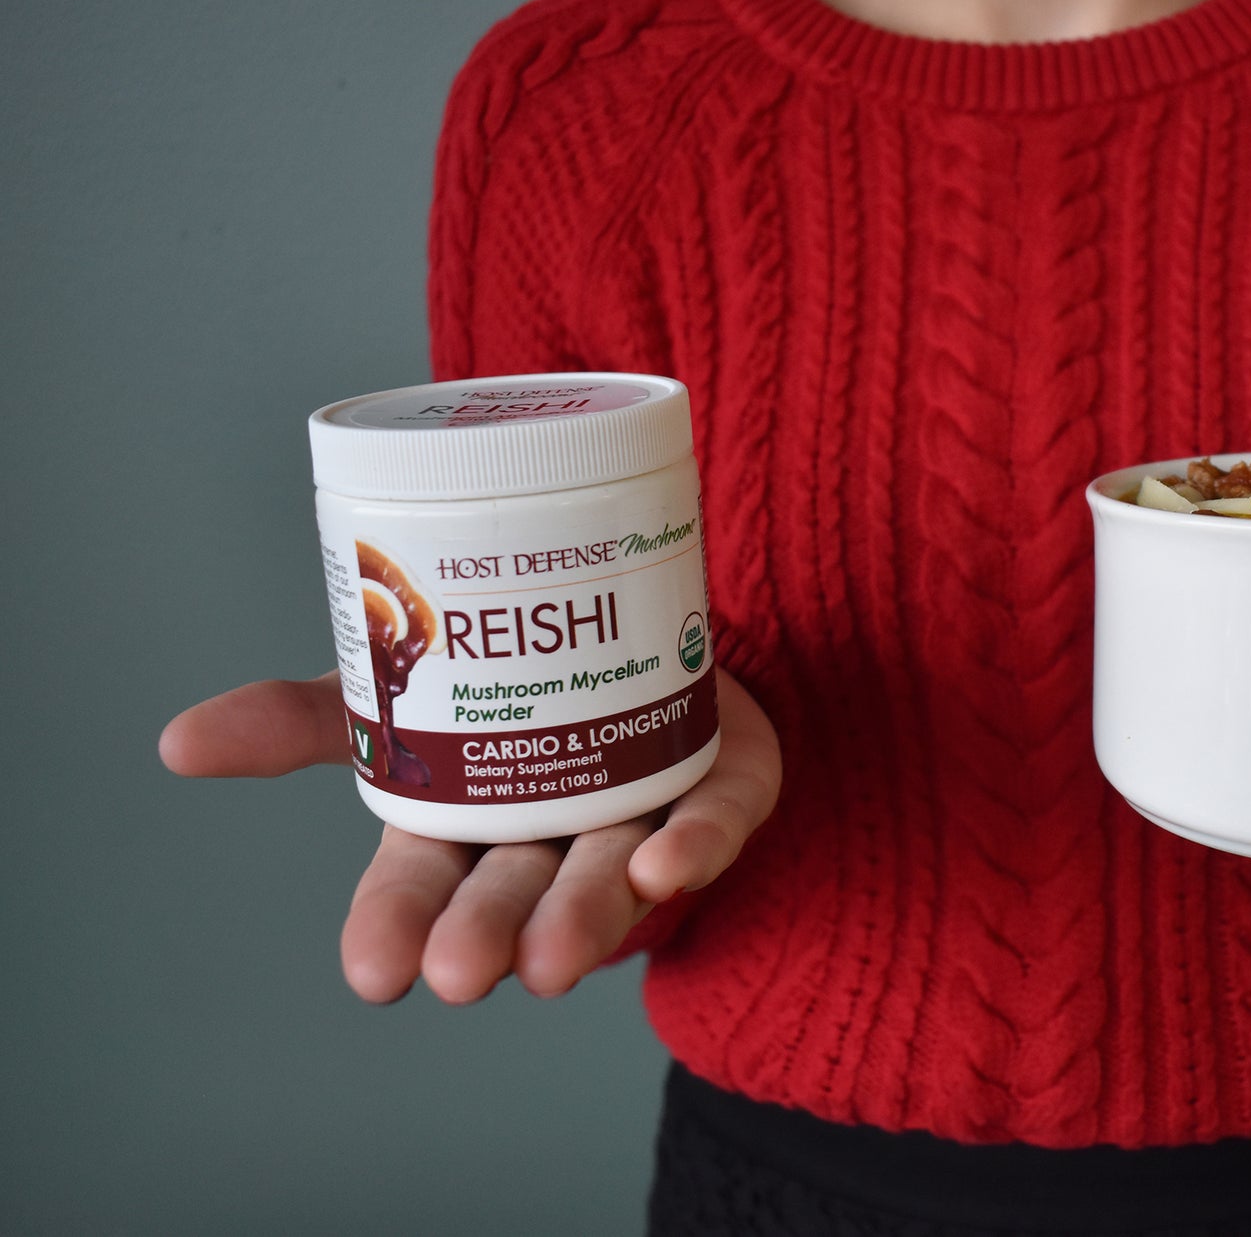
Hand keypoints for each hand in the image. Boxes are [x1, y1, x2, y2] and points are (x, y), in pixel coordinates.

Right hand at [159, 666, 778, 1003]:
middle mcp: (553, 837)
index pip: (420, 888)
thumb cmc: (518, 687)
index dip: (395, 928)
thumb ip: (308, 716)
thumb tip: (175, 741)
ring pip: (609, 876)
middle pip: (515, 892)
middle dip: (486, 933)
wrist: (653, 626)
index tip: (373, 974)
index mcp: (468, 824)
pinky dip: (695, 843)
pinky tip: (669, 865)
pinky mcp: (724, 787)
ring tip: (554, 962)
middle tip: (460, 975)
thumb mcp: (401, 690)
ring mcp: (642, 815)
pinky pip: (717, 819)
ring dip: (583, 918)